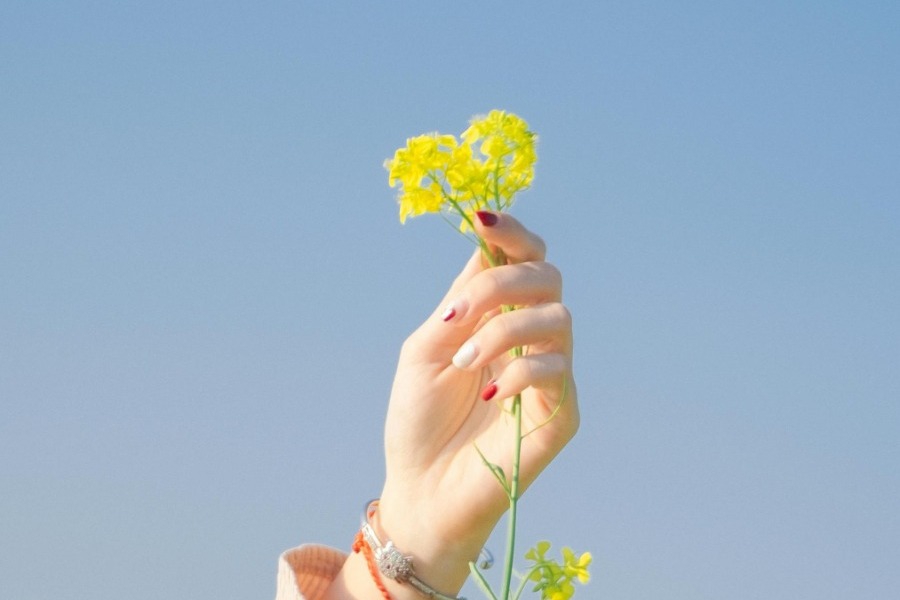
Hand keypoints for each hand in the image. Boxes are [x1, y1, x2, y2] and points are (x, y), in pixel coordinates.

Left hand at [377, 212, 578, 595]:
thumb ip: (458, 302)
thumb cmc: (419, 421)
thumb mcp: (426, 349)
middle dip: (501, 283)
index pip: (524, 260)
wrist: (421, 490)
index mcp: (497, 318)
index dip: (512, 234)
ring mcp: (550, 375)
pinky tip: (488, 394)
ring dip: (504, 331)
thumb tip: (485, 250)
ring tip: (463, 363)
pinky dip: (520, 372)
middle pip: (547, 278)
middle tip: (457, 317)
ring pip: (557, 320)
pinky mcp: (562, 413)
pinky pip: (558, 372)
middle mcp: (529, 339)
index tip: (483, 219)